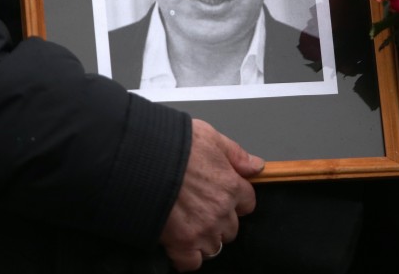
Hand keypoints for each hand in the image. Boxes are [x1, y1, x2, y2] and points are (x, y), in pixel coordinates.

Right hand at [160, 119, 263, 271]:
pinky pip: (192, 263)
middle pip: (231, 228)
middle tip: (200, 210)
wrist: (142, 158)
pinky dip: (186, 257)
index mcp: (231, 185)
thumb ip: (236, 154)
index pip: (248, 203)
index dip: (236, 201)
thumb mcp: (210, 137)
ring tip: (188, 225)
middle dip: (219, 221)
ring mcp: (203, 229)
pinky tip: (178, 244)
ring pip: (214, 246)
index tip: (223, 198)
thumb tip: (257, 166)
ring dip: (204, 239)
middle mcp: (221, 210)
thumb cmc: (173, 144)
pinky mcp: (182, 243)